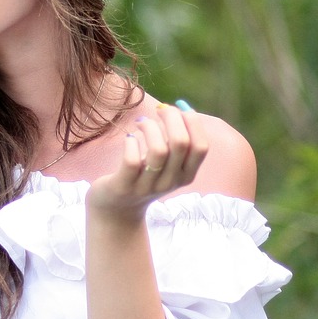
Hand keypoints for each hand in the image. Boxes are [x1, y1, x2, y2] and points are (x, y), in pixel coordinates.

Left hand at [86, 101, 208, 219]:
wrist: (116, 210)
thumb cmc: (143, 177)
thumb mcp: (167, 165)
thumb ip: (175, 143)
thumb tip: (180, 108)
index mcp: (185, 175)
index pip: (201, 147)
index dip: (193, 122)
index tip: (179, 109)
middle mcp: (170, 182)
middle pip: (181, 143)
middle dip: (172, 117)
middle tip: (159, 109)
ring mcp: (147, 186)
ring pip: (158, 150)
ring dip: (150, 128)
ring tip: (141, 123)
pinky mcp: (124, 186)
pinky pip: (132, 160)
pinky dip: (131, 142)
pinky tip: (129, 138)